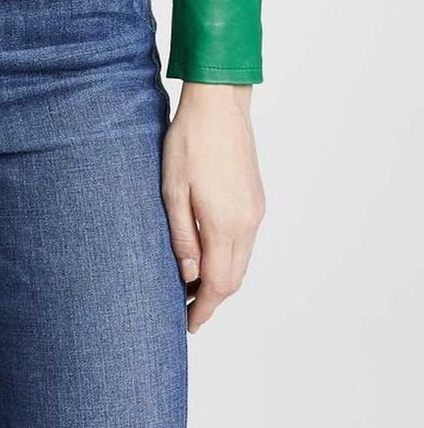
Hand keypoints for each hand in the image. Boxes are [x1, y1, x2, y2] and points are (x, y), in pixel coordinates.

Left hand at [160, 82, 265, 332]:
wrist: (219, 103)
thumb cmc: (189, 141)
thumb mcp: (172, 189)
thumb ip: (182, 235)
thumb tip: (188, 275)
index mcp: (225, 224)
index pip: (218, 284)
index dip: (204, 309)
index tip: (189, 324)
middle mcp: (247, 223)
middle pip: (234, 279)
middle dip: (212, 300)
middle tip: (186, 310)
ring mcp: (255, 211)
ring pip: (241, 261)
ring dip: (221, 279)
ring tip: (192, 285)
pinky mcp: (256, 199)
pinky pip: (246, 242)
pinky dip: (229, 258)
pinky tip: (208, 253)